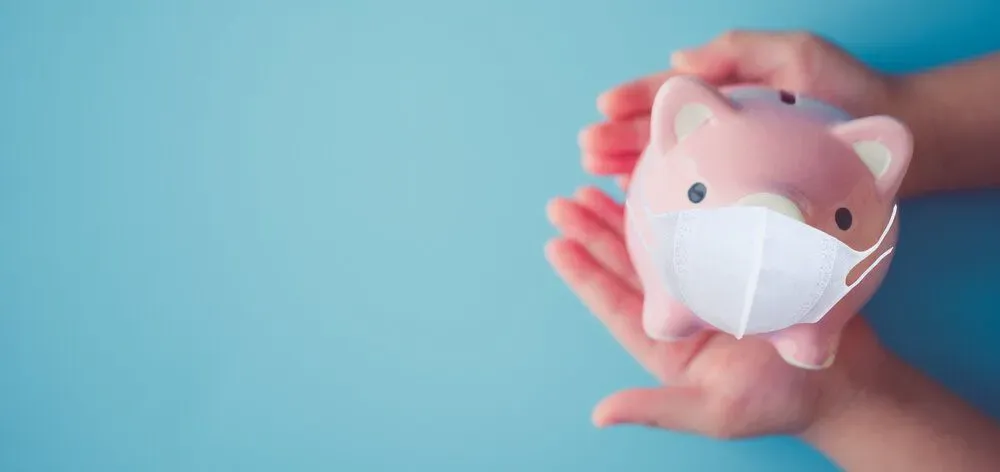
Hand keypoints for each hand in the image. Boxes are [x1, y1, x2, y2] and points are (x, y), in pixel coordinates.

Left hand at [545, 187, 887, 436]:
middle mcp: (680, 311)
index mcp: (666, 342)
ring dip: (627, 214)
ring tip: (598, 183)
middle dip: (594, 232)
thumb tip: (600, 415)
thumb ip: (658, 410)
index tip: (555, 242)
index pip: (615, 302)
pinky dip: (681, 207)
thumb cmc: (781, 403)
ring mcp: (706, 287)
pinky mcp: (737, 265)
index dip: (584, 274)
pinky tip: (663, 181)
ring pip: (658, 243)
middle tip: (565, 201)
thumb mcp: (715, 411)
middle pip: (627, 265)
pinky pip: (702, 231)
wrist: (845, 384)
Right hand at [579, 30, 898, 188]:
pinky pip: (699, 206)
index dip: (634, 99)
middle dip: (618, 140)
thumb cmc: (852, 93)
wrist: (906, 141)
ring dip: (630, 174)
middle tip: (587, 150)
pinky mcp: (745, 200)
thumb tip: (679, 63)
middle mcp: (724, 132)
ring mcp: (732, 167)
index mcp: (728, 94)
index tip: (604, 107)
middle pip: (659, 135)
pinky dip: (667, 209)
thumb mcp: (801, 56)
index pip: (670, 95)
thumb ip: (741, 50)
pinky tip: (642, 217)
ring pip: (670, 171)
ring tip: (598, 180)